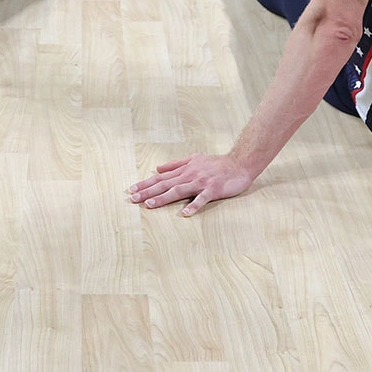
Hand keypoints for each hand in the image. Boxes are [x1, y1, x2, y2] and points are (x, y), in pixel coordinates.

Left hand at [127, 153, 254, 215]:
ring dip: (163, 198)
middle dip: (148, 192)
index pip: (161, 177)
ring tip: (150, 205)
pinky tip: (185, 213)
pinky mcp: (213, 189)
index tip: (132, 190)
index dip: (146, 183)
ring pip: (179, 191)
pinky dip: (193, 205)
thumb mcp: (194, 159)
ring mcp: (201, 182)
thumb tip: (157, 168)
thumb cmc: (216, 163)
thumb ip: (175, 164)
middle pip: (165, 184)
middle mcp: (190, 175)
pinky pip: (202, 199)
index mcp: (184, 170)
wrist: (239, 163)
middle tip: (133, 199)